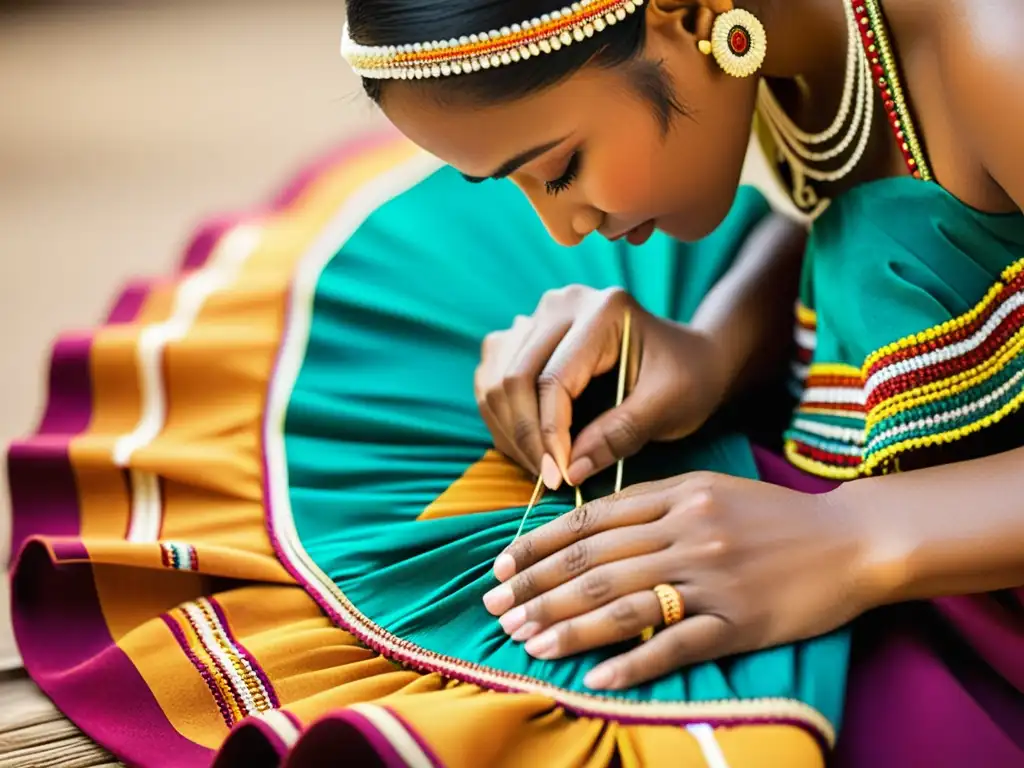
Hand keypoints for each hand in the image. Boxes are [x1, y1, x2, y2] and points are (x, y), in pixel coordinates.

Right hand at [474, 286, 729, 488]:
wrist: (693, 357)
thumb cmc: (689, 379)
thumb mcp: (668, 408)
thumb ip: (619, 435)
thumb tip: (569, 470)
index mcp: (603, 311)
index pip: (554, 379)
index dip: (549, 434)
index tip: (560, 478)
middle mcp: (563, 303)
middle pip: (515, 377)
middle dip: (526, 437)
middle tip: (549, 480)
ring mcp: (539, 315)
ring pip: (494, 379)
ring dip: (509, 430)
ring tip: (538, 468)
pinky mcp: (527, 334)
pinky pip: (492, 378)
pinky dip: (502, 419)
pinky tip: (526, 447)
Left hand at [481, 472, 874, 689]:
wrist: (852, 540)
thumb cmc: (773, 517)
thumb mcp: (708, 490)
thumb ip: (651, 504)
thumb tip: (584, 528)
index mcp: (676, 496)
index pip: (589, 522)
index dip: (538, 545)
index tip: (501, 566)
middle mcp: (687, 532)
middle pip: (594, 564)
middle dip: (536, 589)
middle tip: (495, 609)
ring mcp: (713, 577)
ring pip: (623, 603)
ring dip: (568, 627)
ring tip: (526, 644)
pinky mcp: (739, 621)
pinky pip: (675, 644)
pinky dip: (632, 662)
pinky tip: (597, 678)